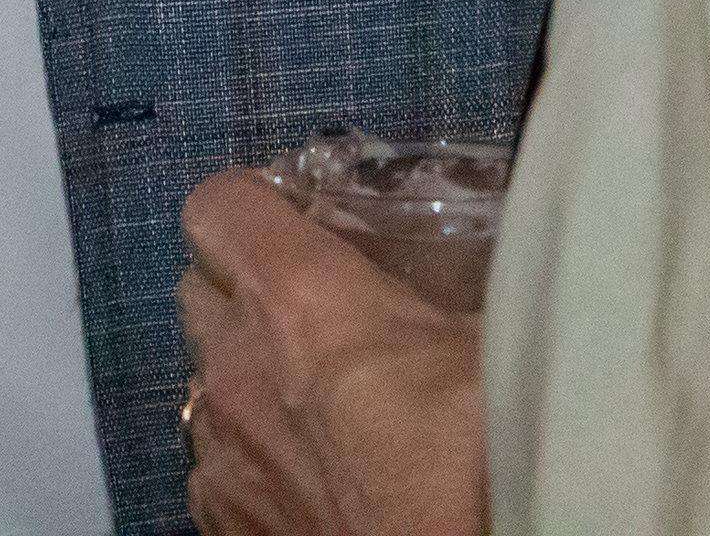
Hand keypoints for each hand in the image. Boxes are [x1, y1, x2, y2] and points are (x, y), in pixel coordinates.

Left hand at [179, 170, 486, 535]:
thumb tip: (509, 257)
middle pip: (200, 291)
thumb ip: (464, 285)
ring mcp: (220, 453)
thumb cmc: (476, 458)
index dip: (253, 206)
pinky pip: (215, 466)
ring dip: (248, 379)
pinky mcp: (222, 521)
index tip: (296, 220)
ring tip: (319, 404)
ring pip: (205, 383)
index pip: (221, 205)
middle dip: (245, 290)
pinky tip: (309, 473)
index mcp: (296, 297)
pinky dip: (251, 458)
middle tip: (318, 312)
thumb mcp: (498, 342)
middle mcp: (236, 366)